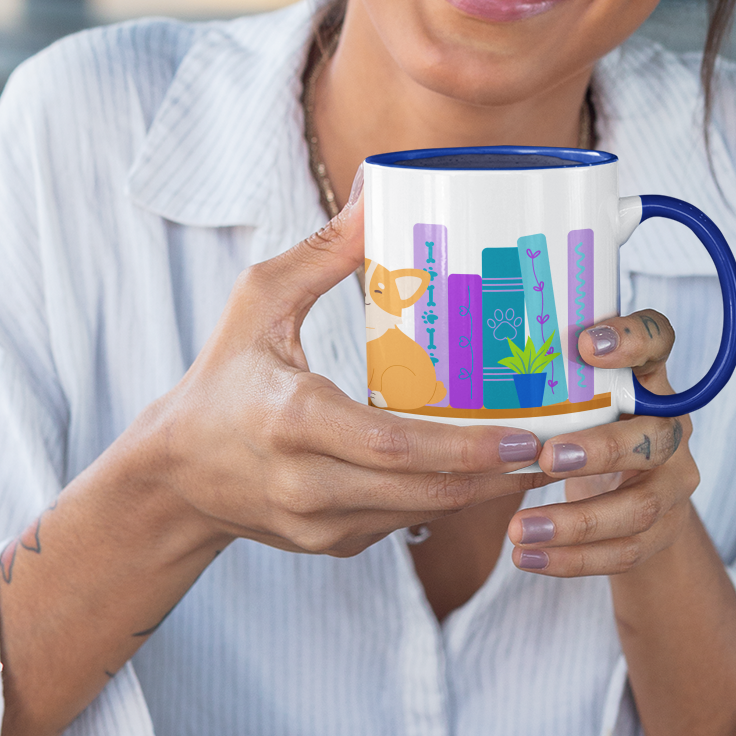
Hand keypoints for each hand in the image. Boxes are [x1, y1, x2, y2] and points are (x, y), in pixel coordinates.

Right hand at [0, 186, 545, 735]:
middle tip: (562, 446)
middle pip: (425, 493)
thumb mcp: (258, 302)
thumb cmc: (221, 377)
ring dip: (484, 491)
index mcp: (293, 420)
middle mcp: (307, 484)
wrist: (173, 474)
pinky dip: (445, 499)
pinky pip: (402, 523)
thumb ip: (325, 253)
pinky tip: (484, 471)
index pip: (395, 449)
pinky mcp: (330, 544)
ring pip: (423, 515)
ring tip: (542, 457)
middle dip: (500, 474)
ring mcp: (320, 524)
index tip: (527, 434)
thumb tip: (383, 191)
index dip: (467, 449)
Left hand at [505, 311, 697, 574]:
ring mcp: (675, 480)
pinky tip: (529, 559)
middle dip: (601, 450)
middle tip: (547, 457)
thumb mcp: (572, 396)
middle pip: (655, 437)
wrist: (631, 493)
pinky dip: (573, 560)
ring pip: (640, 507)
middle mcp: (672, 425)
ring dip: (576, 523)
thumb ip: (545, 382)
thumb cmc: (583, 425)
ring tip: (518, 530)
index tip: (585, 345)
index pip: (658, 339)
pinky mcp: (666, 529)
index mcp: (649, 377)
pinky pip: (624, 551)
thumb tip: (462, 369)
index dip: (632, 338)